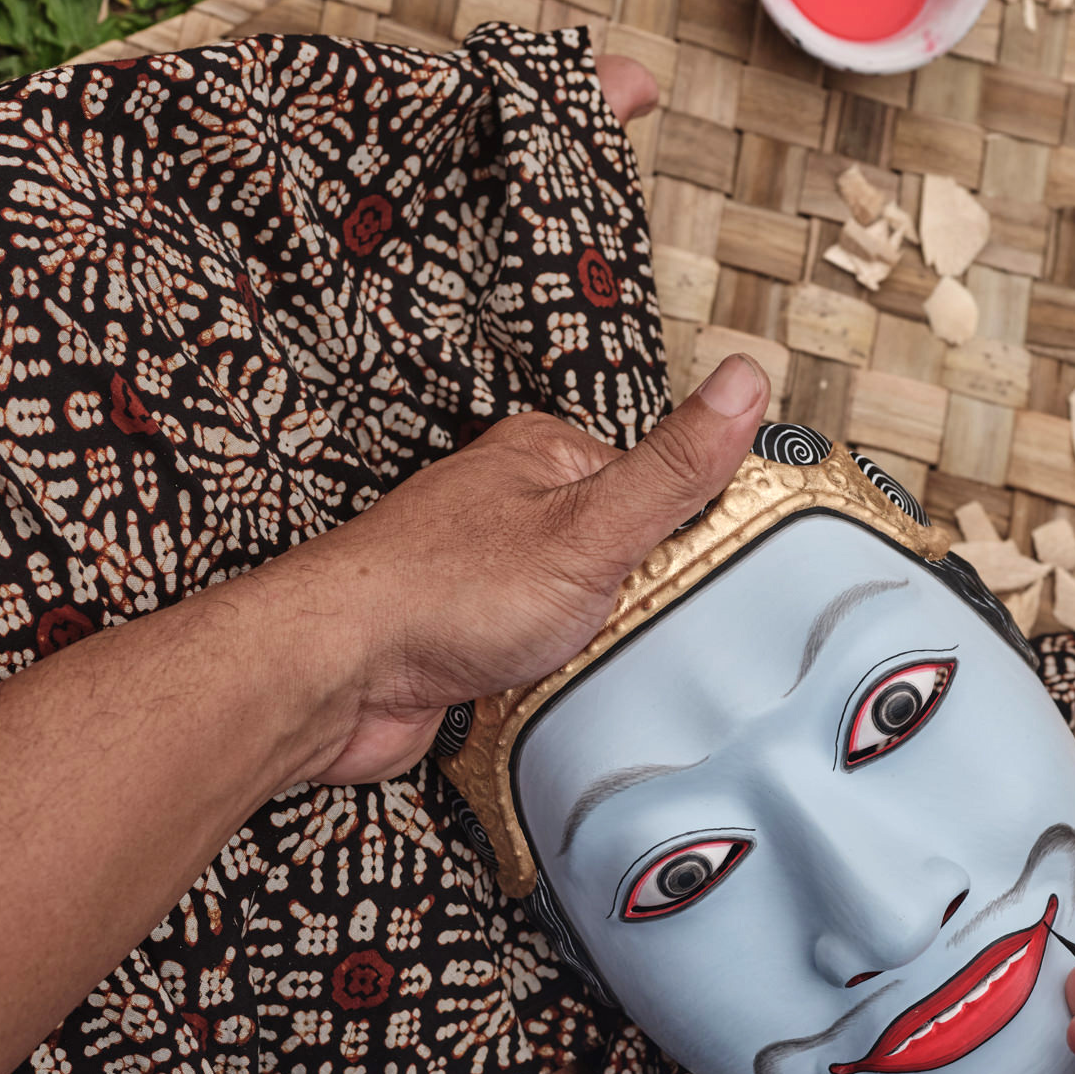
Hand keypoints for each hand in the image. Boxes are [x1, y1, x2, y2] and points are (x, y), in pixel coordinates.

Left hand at [257, 354, 768, 783]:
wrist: (331, 676)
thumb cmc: (440, 593)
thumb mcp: (589, 527)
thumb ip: (673, 467)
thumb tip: (743, 383)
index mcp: (545, 457)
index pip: (659, 487)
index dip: (685, 540)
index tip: (696, 577)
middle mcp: (512, 507)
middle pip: (625, 558)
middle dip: (636, 607)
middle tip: (624, 629)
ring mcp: (488, 574)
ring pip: (584, 618)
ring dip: (589, 653)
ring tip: (572, 663)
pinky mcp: (466, 638)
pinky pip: (541, 662)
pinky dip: (548, 683)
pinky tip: (539, 690)